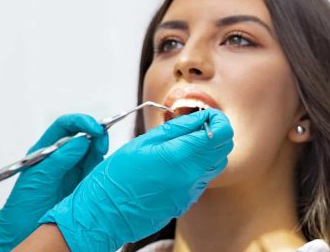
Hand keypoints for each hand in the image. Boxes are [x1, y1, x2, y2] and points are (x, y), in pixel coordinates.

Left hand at [0, 114, 108, 251]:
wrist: (20, 233)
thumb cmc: (22, 206)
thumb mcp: (38, 179)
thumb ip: (58, 160)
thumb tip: (80, 140)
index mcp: (45, 151)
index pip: (64, 127)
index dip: (80, 122)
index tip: (95, 127)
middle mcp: (61, 159)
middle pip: (83, 137)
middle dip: (96, 135)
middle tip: (103, 143)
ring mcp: (73, 172)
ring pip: (93, 154)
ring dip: (100, 152)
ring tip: (102, 157)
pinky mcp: (83, 187)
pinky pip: (97, 173)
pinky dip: (103, 170)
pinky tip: (103, 173)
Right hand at [40, 109, 233, 251]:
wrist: (105, 214)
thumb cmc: (116, 176)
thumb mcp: (142, 142)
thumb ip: (176, 128)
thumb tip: (199, 116)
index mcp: (179, 157)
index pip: (221, 133)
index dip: (217, 119)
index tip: (205, 114)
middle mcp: (191, 177)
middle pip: (224, 149)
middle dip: (214, 132)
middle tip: (194, 125)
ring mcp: (190, 193)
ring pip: (215, 165)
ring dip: (205, 150)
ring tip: (182, 144)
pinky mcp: (186, 202)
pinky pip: (201, 179)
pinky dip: (195, 166)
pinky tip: (173, 164)